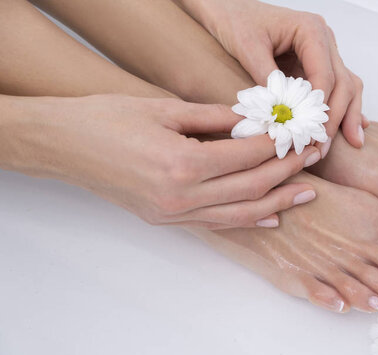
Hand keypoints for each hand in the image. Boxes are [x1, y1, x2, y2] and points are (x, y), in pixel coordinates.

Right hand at [3, 95, 320, 228]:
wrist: (64, 146)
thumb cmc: (107, 119)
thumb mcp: (164, 108)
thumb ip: (213, 118)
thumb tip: (252, 121)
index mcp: (181, 164)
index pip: (247, 156)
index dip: (278, 145)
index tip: (299, 134)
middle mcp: (181, 197)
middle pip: (251, 188)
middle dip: (288, 172)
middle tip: (313, 157)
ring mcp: (174, 214)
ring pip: (240, 213)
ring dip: (277, 201)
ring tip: (306, 190)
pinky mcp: (167, 220)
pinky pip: (217, 224)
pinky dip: (247, 220)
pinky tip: (271, 214)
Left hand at [178, 0, 367, 155]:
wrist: (229, 10)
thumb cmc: (237, 21)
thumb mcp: (247, 48)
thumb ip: (266, 77)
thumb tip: (282, 112)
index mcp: (310, 30)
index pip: (325, 75)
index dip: (321, 107)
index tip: (313, 132)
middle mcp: (324, 40)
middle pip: (343, 83)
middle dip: (337, 117)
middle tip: (323, 145)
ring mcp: (324, 53)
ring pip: (347, 86)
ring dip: (349, 115)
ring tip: (353, 142)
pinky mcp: (317, 65)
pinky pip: (337, 87)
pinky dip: (345, 108)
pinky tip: (353, 128)